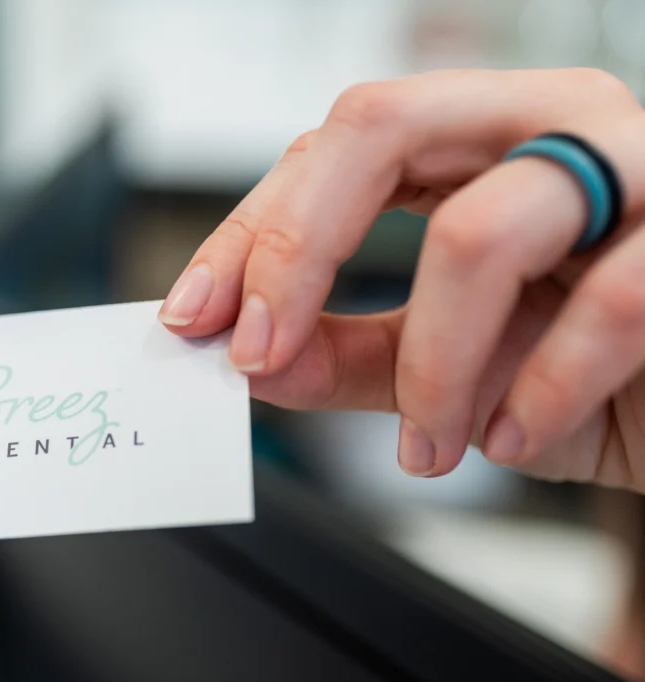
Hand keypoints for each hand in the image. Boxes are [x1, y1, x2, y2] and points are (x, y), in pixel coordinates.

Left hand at [159, 68, 644, 489]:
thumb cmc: (585, 370)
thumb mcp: (446, 365)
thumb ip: (345, 354)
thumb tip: (243, 358)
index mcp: (477, 138)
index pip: (330, 151)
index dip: (248, 235)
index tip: (192, 319)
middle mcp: (547, 123)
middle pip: (379, 128)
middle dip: (295, 249)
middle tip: (257, 354)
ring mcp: (635, 169)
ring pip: (478, 230)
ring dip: (428, 367)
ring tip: (428, 446)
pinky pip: (606, 305)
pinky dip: (537, 393)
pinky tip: (512, 439)